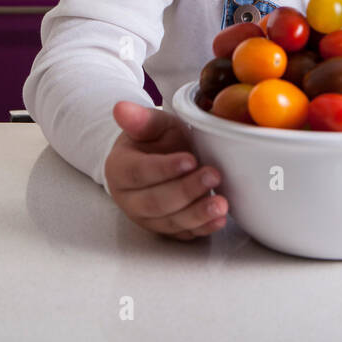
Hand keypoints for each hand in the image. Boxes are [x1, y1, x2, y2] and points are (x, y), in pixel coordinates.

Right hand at [105, 100, 228, 240]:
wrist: (162, 159)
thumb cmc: (156, 141)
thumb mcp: (152, 124)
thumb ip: (140, 119)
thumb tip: (121, 108)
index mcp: (120, 170)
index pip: (139, 173)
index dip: (164, 169)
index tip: (190, 160)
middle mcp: (130, 199)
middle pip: (155, 202)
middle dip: (186, 191)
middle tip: (213, 176)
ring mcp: (148, 218)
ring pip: (170, 222)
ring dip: (197, 214)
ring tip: (221, 203)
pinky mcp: (167, 229)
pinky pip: (183, 234)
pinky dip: (203, 228)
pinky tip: (219, 220)